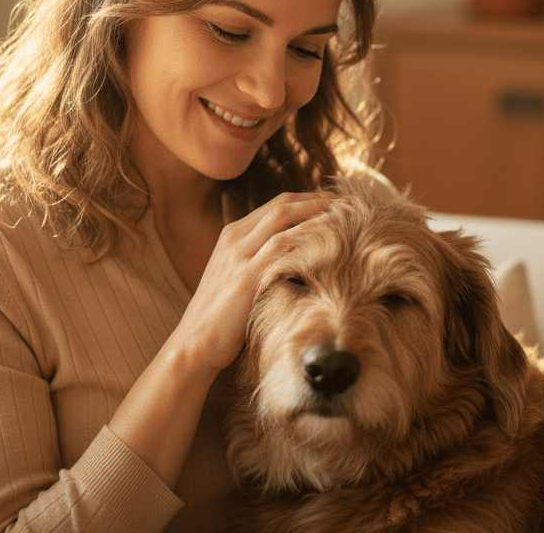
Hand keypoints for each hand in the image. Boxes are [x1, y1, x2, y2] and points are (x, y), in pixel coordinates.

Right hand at [172, 190, 335, 373]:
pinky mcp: (246, 275)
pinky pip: (281, 244)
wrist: (195, 343)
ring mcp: (239, 254)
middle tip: (349, 202)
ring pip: (282, 216)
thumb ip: (256, 262)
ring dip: (317, 210)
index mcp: (232, 235)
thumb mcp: (235, 279)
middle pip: (282, 204)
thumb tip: (290, 261)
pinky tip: (329, 233)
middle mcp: (234, 238)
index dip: (307, 200)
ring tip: (348, 212)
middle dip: (317, 199)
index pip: (275, 205)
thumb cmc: (220, 318)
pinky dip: (306, 233)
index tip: (334, 203)